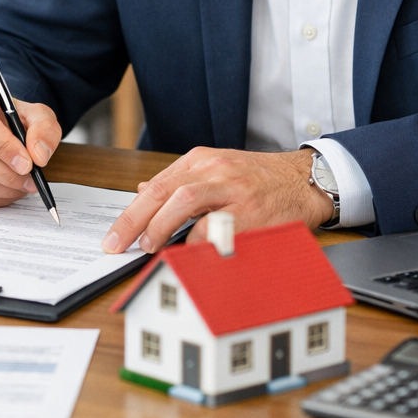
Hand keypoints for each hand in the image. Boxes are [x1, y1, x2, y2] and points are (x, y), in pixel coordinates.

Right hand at [0, 84, 62, 207]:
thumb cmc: (9, 119)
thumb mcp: (35, 114)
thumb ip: (44, 129)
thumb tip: (38, 155)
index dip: (5, 148)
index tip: (27, 165)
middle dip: (7, 175)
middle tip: (30, 182)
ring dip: (0, 191)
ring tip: (20, 187)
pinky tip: (4, 192)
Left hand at [100, 147, 331, 253]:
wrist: (303, 180)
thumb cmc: (257, 179)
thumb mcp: (215, 169)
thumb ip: (180, 181)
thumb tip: (141, 191)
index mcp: (200, 161)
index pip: (156, 186)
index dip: (130, 213)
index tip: (114, 236)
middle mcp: (214, 171)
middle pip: (164, 192)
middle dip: (135, 220)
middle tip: (119, 244)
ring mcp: (233, 190)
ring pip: (186, 202)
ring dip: (162, 227)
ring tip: (149, 247)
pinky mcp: (251, 211)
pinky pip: (218, 227)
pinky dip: (199, 243)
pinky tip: (187, 256)